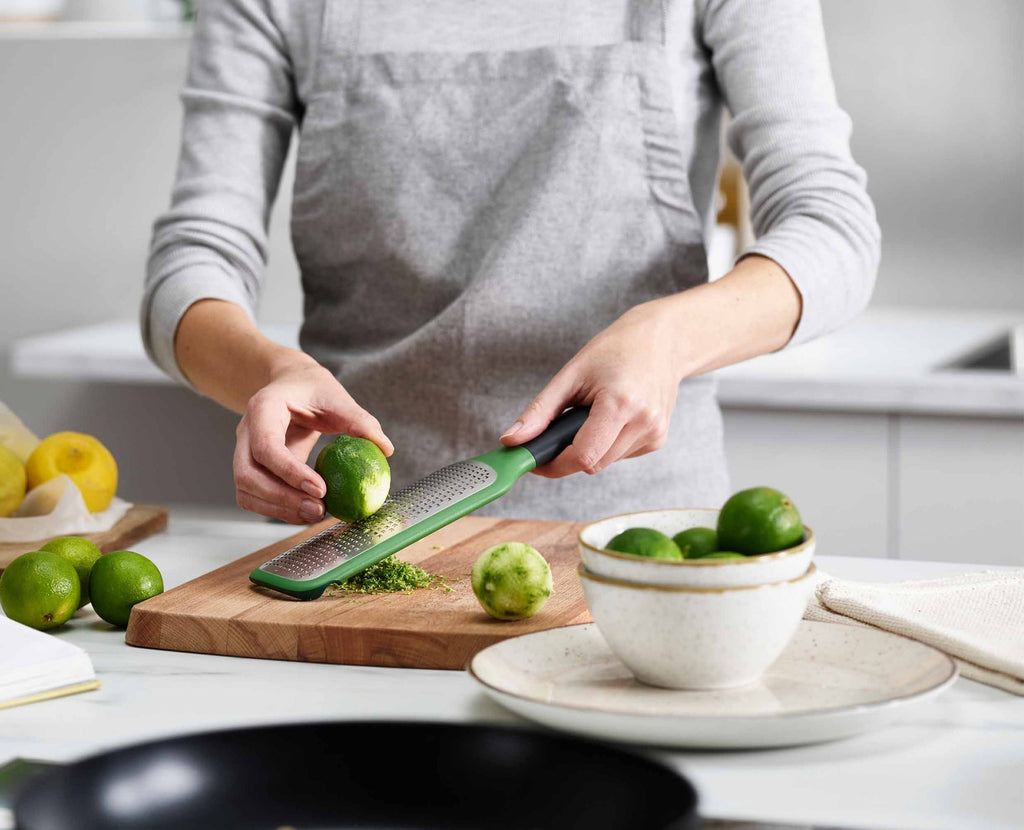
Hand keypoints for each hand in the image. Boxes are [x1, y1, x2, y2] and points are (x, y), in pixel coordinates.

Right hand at [233, 359, 392, 523]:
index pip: (266, 446)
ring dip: (279, 509)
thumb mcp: (337, 397)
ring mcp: (244, 452)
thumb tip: (385, 449)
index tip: (320, 489)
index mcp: (263, 408)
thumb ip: (359, 420)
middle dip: (281, 498)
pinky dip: (278, 509)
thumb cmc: (313, 389)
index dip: (289, 472)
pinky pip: (255, 497)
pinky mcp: (252, 469)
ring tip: (316, 513)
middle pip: (247, 475)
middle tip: (319, 509)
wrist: (292, 385)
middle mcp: (246, 432)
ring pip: (246, 491)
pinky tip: (307, 511)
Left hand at [500, 300, 682, 477]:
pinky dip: (606, 444)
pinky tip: (611, 417)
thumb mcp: (572, 374)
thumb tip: (512, 440)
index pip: (583, 456)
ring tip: (591, 414)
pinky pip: (619, 455)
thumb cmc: (615, 350)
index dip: (554, 464)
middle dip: (568, 454)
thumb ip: (540, 411)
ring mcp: (654, 433)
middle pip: (592, 464)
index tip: (534, 460)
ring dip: (589, 448)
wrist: (662, 341)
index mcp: (621, 403)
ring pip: (605, 462)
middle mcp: (643, 422)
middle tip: (557, 430)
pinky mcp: (658, 439)